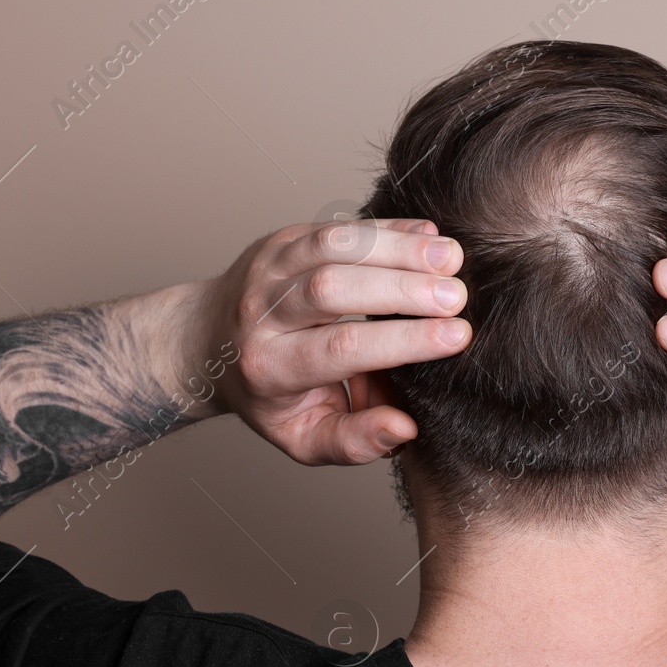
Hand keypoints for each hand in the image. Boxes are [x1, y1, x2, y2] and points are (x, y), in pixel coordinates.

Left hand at [209, 218, 469, 464]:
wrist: (208, 343)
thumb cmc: (270, 396)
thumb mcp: (303, 437)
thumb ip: (354, 441)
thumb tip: (404, 427)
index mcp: (270, 368)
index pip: (341, 349)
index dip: (402, 340)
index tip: (457, 336)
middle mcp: (261, 313)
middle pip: (332, 289)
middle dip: (402, 289)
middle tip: (458, 297)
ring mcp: (268, 268)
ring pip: (334, 245)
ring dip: (398, 249)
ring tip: (454, 259)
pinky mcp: (282, 239)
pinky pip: (336, 225)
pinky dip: (386, 228)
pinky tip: (430, 237)